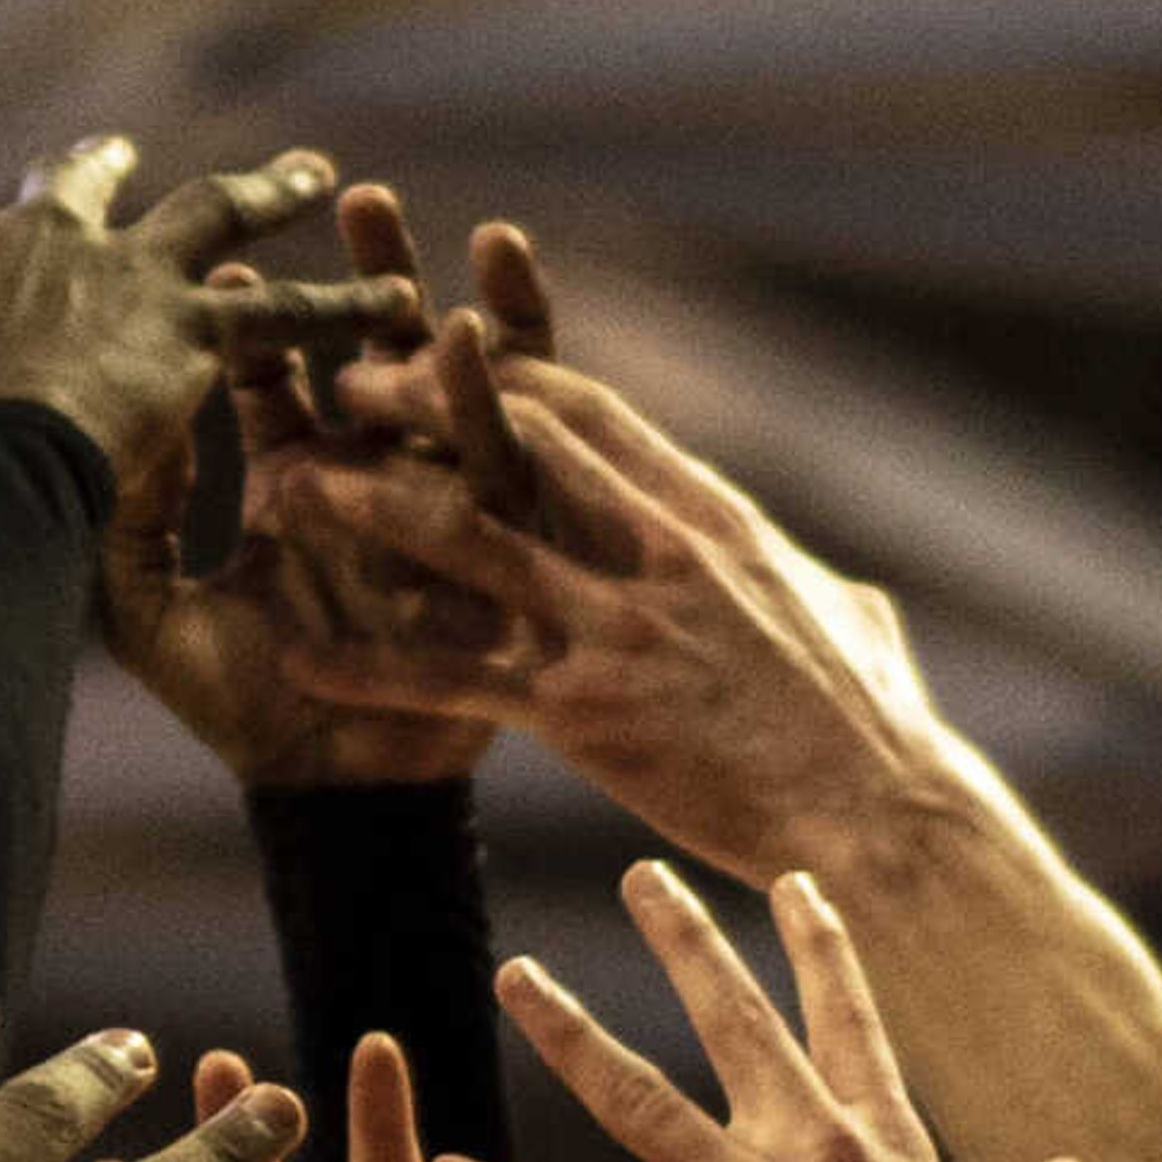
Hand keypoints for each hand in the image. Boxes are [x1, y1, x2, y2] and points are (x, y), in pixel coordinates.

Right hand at [0, 136, 417, 490]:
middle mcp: (53, 238)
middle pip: (80, 183)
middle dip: (95, 167)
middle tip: (120, 154)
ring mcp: (131, 276)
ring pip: (212, 216)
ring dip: (267, 194)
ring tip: (320, 175)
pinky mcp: (198, 330)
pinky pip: (292, 317)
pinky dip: (348, 307)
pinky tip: (408, 300)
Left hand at [100, 186, 506, 784]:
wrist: (340, 795)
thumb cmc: (245, 715)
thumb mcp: (153, 620)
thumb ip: (126, 525)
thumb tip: (120, 422)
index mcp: (297, 483)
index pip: (275, 382)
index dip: (255, 326)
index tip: (227, 272)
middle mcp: (375, 476)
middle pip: (373, 353)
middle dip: (369, 278)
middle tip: (359, 198)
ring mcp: (446, 502)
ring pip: (453, 382)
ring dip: (444, 308)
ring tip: (445, 245)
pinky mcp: (510, 536)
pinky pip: (521, 448)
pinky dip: (520, 373)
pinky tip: (499, 315)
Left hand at [283, 233, 952, 881]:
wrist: (877, 813)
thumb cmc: (874, 724)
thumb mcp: (851, 619)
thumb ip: (815, 585)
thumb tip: (837, 589)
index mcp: (711, 514)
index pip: (589, 408)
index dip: (502, 371)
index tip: (441, 347)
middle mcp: (657, 550)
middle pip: (512, 443)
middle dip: (415, 403)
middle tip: (339, 378)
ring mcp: (617, 626)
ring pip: (464, 539)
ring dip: (367, 507)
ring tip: (284, 483)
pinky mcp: (586, 711)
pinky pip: (453, 678)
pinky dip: (371, 670)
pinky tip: (300, 659)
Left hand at [430, 862, 1083, 1161]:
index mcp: (886, 1147)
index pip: (849, 1021)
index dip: (820, 948)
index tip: (793, 886)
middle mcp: (812, 1149)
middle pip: (735, 1018)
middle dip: (685, 938)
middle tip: (640, 875)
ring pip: (635, 1092)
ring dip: (567, 1028)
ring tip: (514, 974)